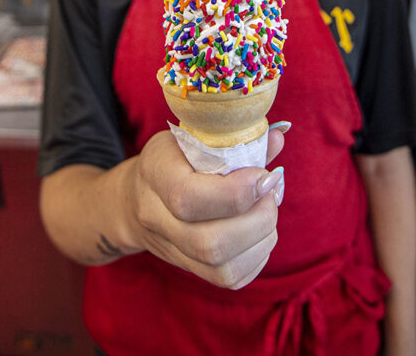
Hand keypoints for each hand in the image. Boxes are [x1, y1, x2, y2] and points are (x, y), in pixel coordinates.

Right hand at [125, 128, 286, 288]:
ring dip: (263, 238)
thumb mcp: (196, 136)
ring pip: (223, 268)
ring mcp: (171, 250)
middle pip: (210, 243)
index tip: (264, 175)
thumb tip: (278, 138)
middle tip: (270, 191)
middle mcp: (157, 219)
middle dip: (259, 219)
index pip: (188, 197)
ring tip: (267, 209)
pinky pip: (231, 278)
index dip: (236, 192)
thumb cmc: (174, 158)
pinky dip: (258, 256)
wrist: (137, 197)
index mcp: (155, 174)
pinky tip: (260, 230)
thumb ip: (237, 139)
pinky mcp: (190, 270)